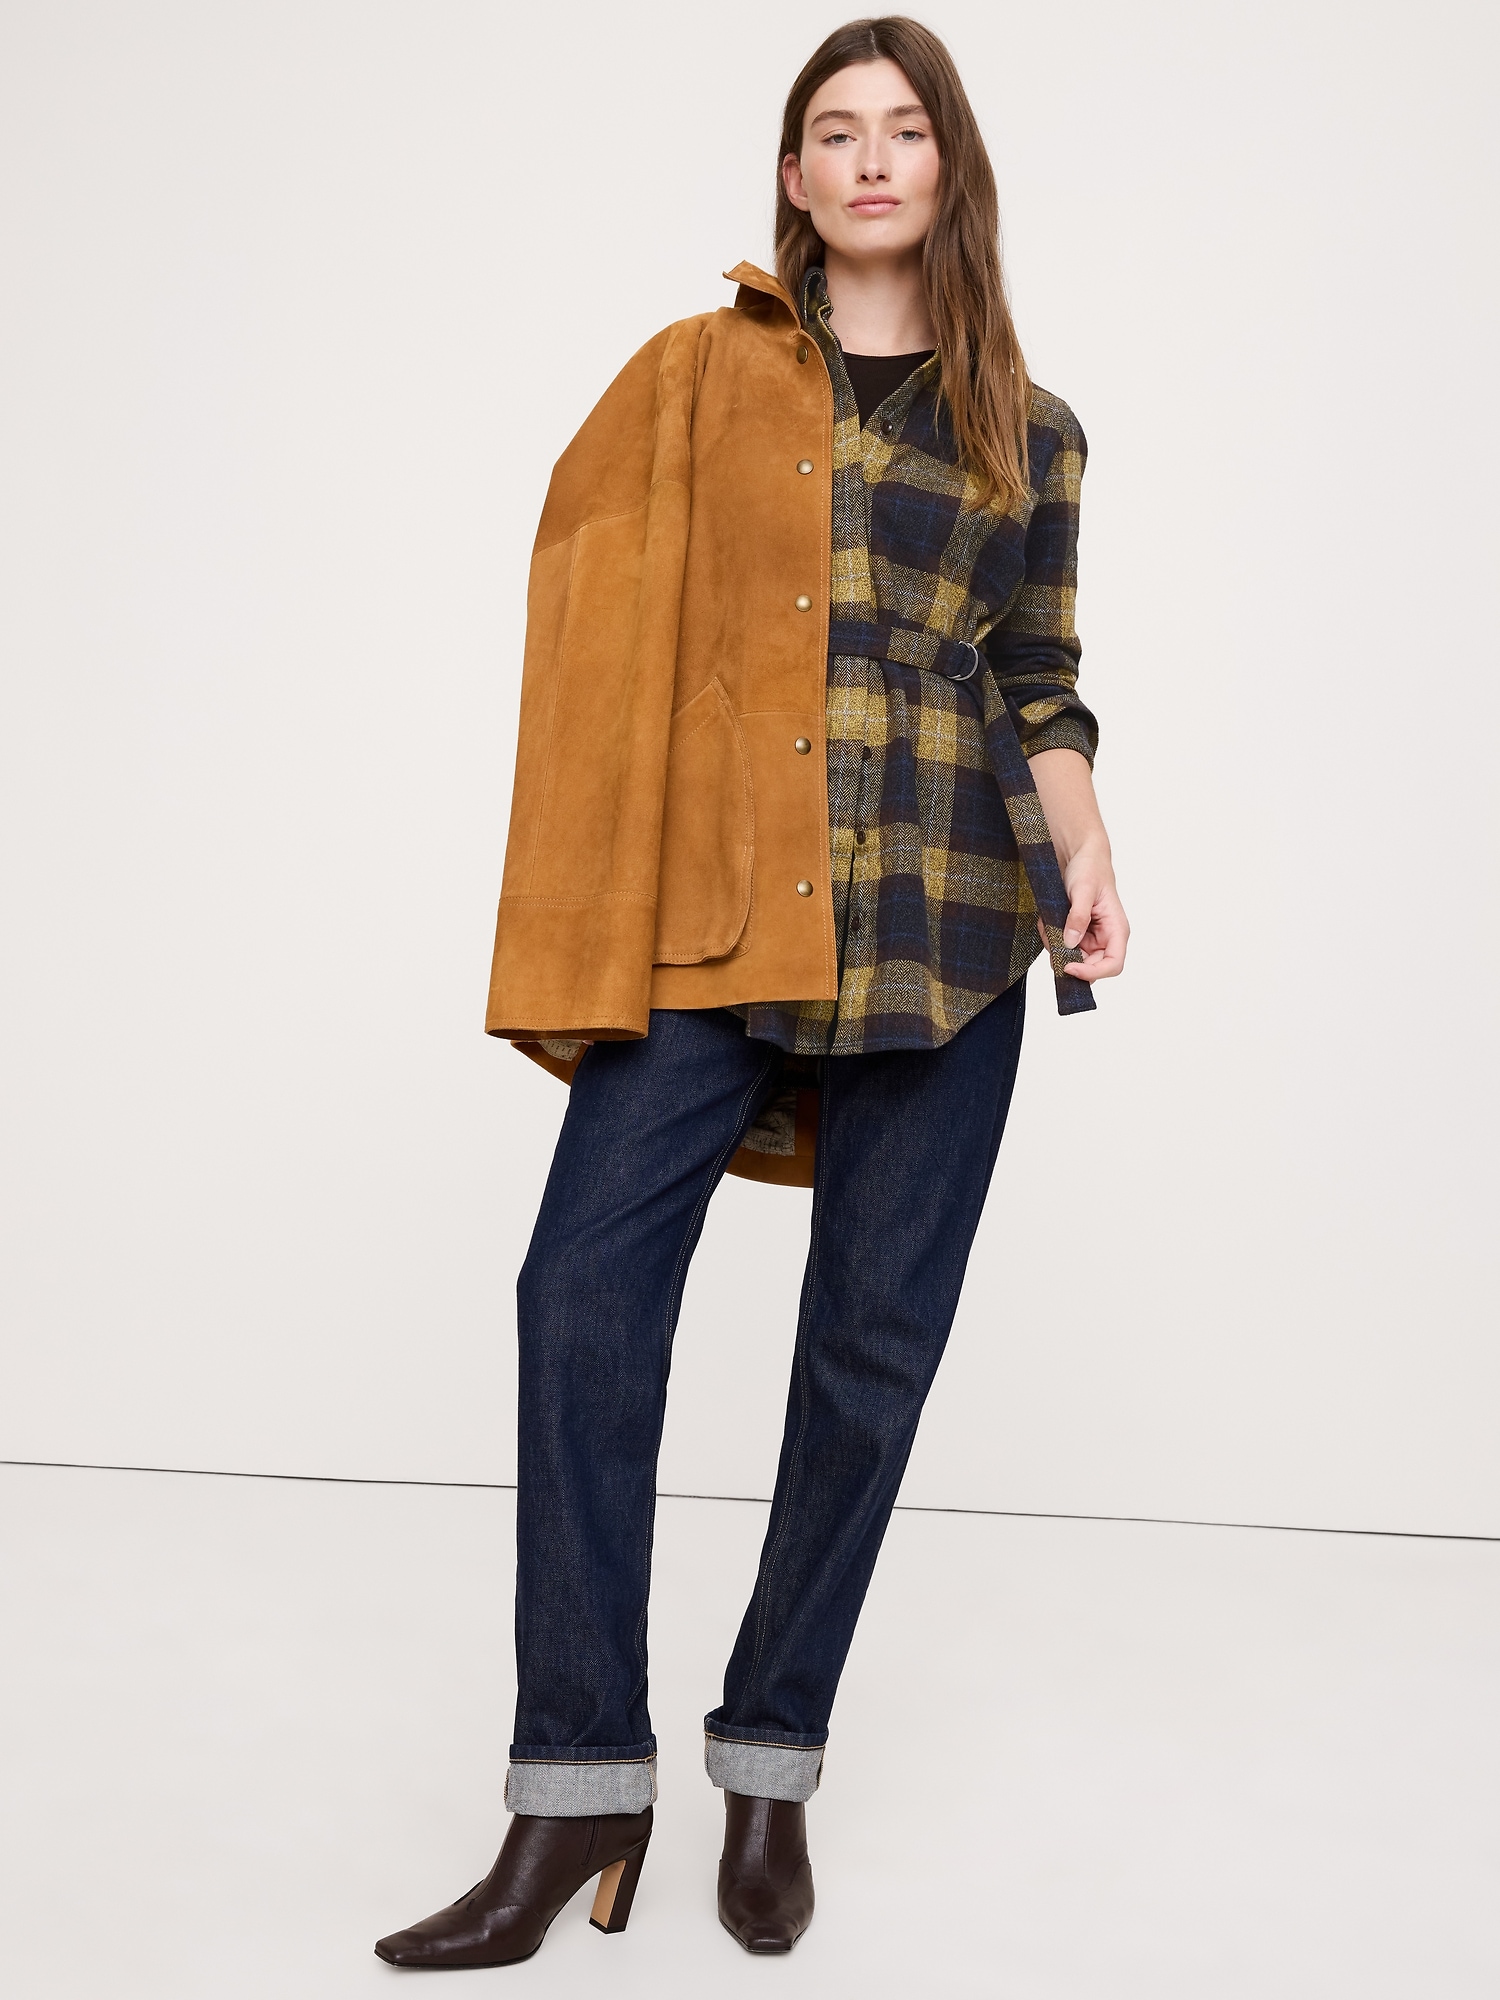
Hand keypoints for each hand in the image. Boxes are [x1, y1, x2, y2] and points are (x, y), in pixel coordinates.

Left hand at [1038, 839, 1128, 980]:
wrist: (1079, 854)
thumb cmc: (1090, 868)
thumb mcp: (1083, 890)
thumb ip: (1078, 917)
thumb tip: (1071, 942)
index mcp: (1116, 929)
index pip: (1113, 965)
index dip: (1093, 972)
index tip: (1070, 967)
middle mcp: (1106, 936)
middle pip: (1090, 966)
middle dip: (1067, 958)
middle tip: (1051, 942)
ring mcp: (1091, 936)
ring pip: (1073, 958)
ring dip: (1056, 946)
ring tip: (1048, 925)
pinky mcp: (1076, 932)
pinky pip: (1063, 946)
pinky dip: (1051, 937)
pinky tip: (1047, 922)